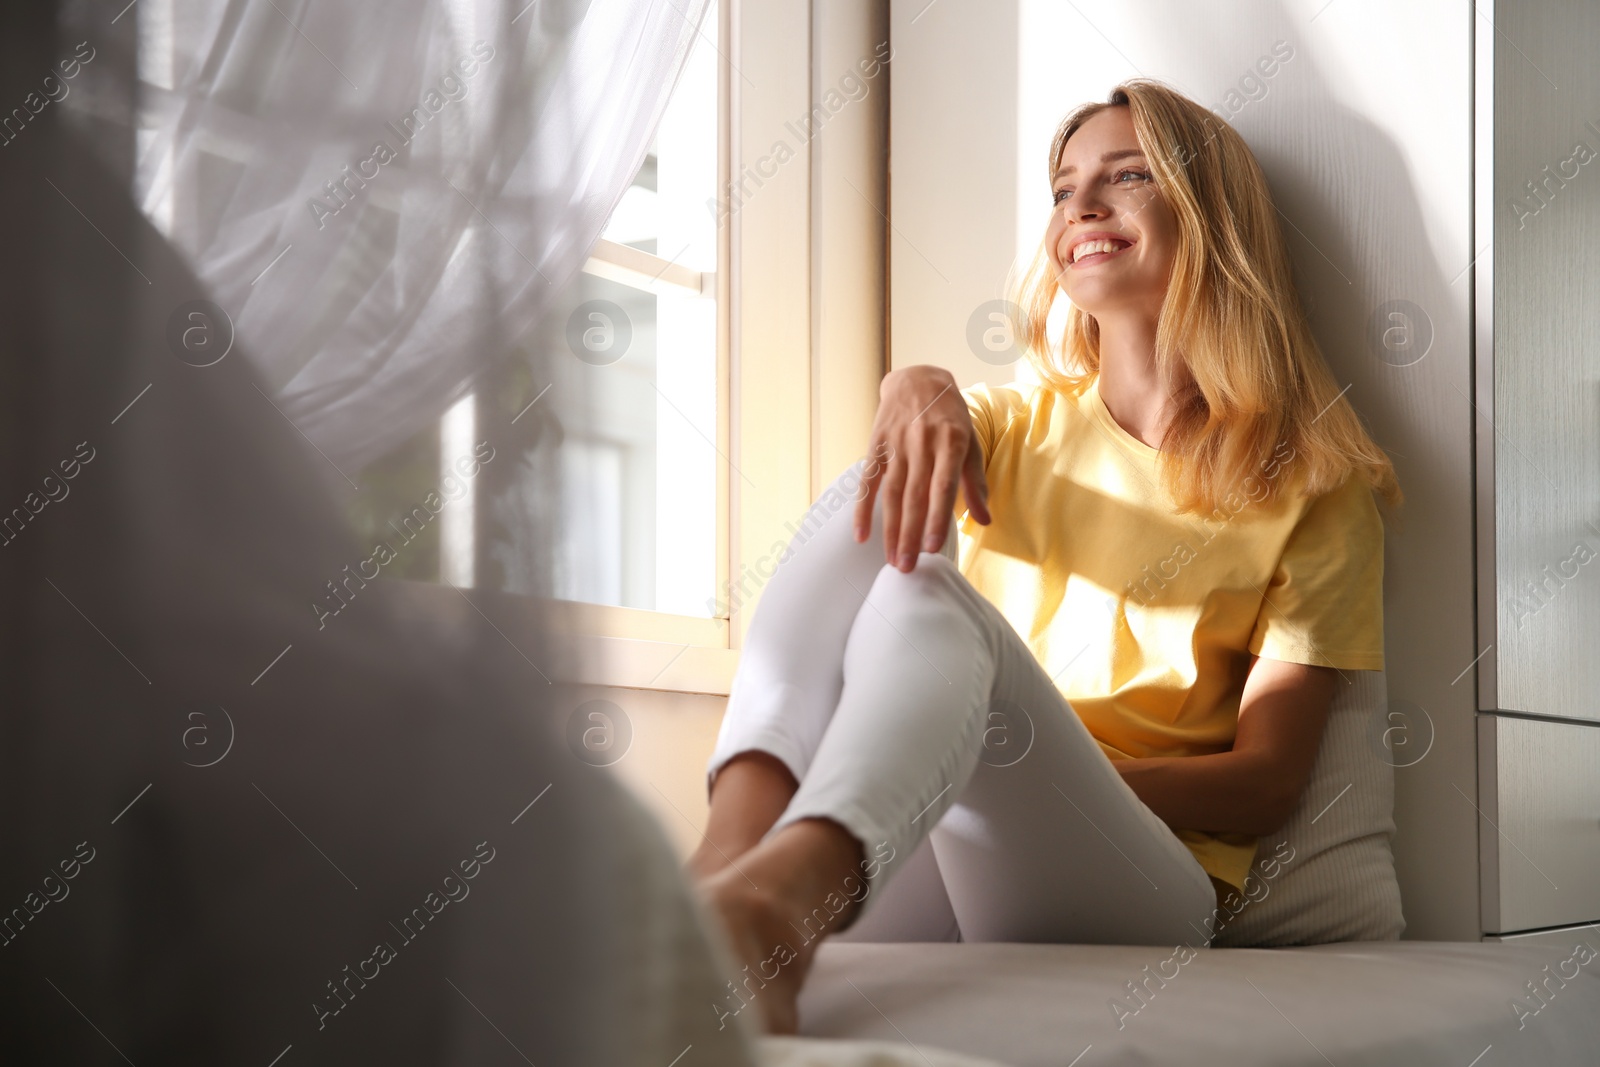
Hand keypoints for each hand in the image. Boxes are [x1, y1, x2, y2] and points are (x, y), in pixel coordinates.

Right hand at [852, 365, 990, 571]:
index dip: (937, 519)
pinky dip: (862, 508)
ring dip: (891, 529)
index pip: (942, 488)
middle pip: (914, 496)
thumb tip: (985, 520)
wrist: (918, 379)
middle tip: (907, 568)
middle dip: (910, 535)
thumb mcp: (970, 443)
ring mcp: (896, 444)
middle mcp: (922, 443)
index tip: (933, 549)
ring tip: (892, 559)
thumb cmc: (950, 417)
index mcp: (950, 443)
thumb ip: (976, 483)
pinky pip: (868, 481)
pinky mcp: (876, 445)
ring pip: (892, 493)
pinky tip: (860, 534)